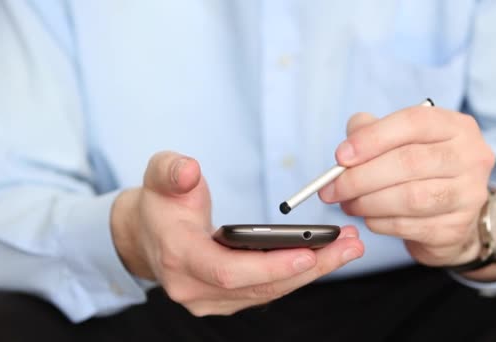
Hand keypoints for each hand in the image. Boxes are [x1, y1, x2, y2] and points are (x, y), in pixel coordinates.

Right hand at [111, 151, 363, 315]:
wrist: (147, 234)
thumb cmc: (160, 202)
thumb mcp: (159, 176)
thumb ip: (172, 171)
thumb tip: (188, 170)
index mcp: (179, 256)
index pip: (227, 270)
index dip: (269, 265)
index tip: (308, 253)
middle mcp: (193, 288)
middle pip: (258, 287)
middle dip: (308, 268)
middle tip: (349, 246)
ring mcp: (209, 299)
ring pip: (268, 292)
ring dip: (311, 272)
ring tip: (348, 248)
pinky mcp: (224, 300)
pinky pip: (266, 292)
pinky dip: (297, 275)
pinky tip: (326, 257)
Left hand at [319, 105, 494, 267]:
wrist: (450, 213)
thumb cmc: (419, 169)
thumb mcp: (398, 141)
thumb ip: (370, 133)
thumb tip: (346, 149)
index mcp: (455, 126)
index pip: (413, 122)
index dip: (372, 139)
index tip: (340, 156)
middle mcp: (471, 157)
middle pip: (409, 162)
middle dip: (360, 177)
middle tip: (331, 188)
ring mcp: (469, 194)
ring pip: (409, 198)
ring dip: (367, 202)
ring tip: (347, 204)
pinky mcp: (456, 227)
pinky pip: (409, 225)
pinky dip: (379, 222)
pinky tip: (368, 218)